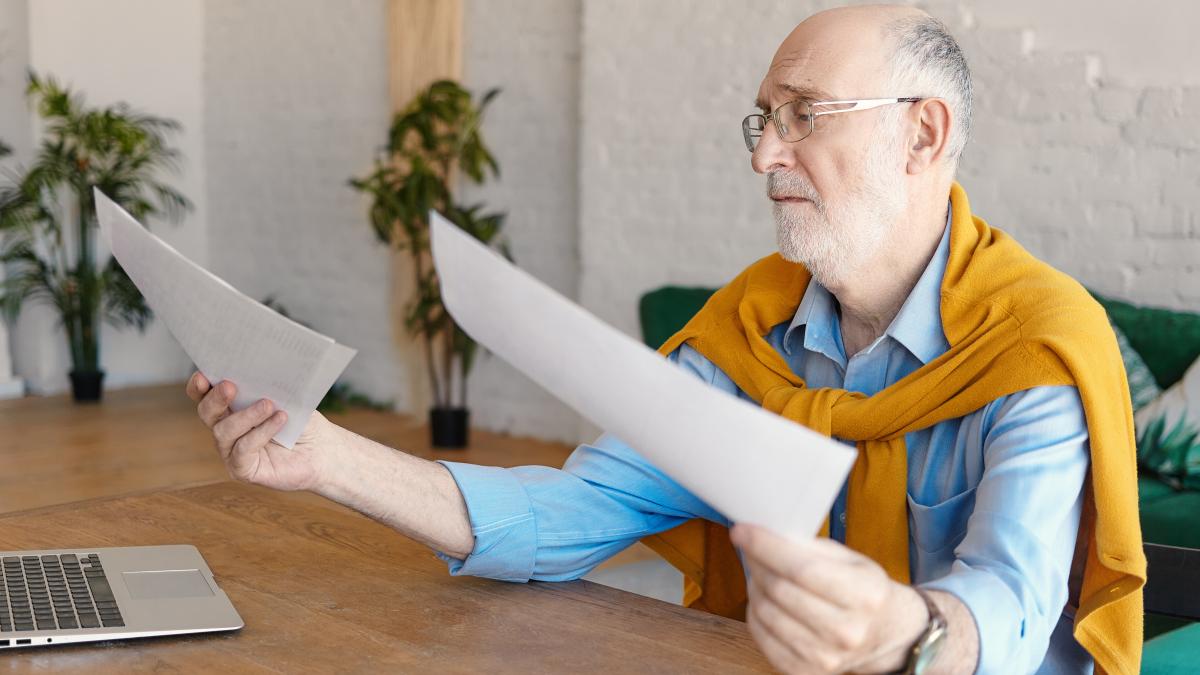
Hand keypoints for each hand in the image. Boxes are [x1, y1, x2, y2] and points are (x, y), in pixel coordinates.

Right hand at [186, 372, 336, 491]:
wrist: (322, 450)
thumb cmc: (302, 420)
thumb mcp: (286, 398)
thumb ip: (267, 386)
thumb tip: (257, 369)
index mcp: (230, 408)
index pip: (204, 397)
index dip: (198, 387)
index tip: (203, 376)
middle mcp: (226, 430)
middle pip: (207, 413)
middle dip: (215, 399)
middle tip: (230, 386)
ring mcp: (232, 452)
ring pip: (224, 432)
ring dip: (246, 416)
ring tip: (268, 404)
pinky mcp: (243, 470)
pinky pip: (243, 450)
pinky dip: (261, 432)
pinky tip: (279, 420)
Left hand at [730, 524, 927, 674]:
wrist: (884, 633)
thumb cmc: (863, 590)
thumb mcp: (851, 560)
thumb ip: (811, 547)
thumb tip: (765, 533)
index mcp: (864, 595)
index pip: (802, 569)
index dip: (766, 547)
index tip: (742, 530)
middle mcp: (846, 631)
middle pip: (780, 590)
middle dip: (757, 563)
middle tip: (750, 547)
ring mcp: (825, 657)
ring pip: (766, 612)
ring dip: (755, 586)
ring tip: (762, 573)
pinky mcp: (804, 670)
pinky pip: (761, 636)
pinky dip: (755, 612)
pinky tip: (764, 599)